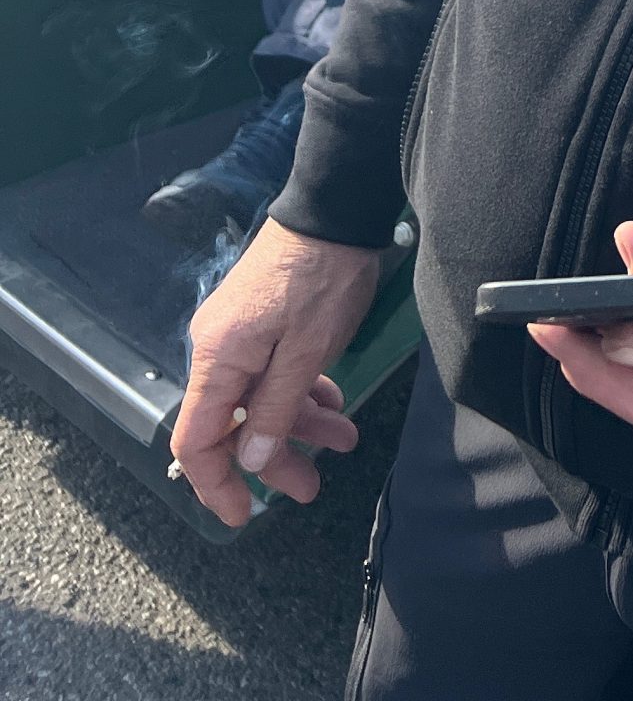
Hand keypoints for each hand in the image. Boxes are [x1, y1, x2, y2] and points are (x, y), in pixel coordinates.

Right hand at [172, 220, 379, 525]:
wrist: (333, 207)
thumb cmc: (319, 279)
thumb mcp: (305, 351)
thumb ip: (276, 409)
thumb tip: (249, 461)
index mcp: (217, 360)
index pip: (196, 441)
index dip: (215, 484)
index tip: (243, 515)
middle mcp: (220, 350)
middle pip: (233, 424)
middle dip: (273, 458)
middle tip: (312, 487)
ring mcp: (242, 334)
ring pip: (262, 398)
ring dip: (301, 424)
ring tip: (345, 440)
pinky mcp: (264, 321)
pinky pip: (276, 371)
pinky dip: (303, 391)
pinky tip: (334, 402)